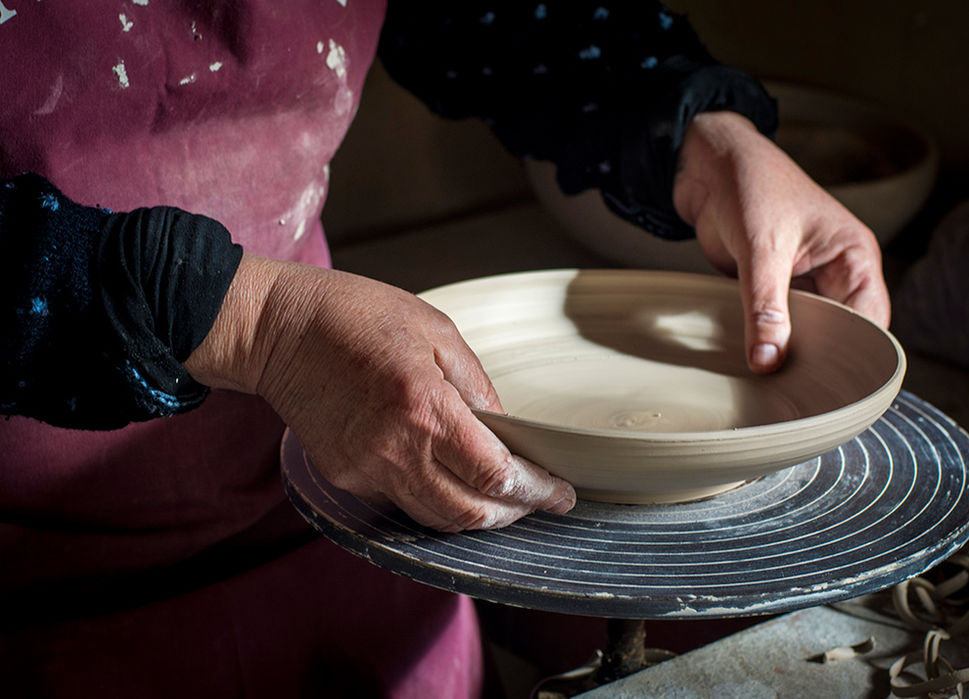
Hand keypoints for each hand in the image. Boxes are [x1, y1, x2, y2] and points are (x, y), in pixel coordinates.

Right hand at [185, 254, 575, 531]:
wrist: (279, 329)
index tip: (560, 494)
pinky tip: (447, 475)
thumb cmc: (355, 316)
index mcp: (426, 408)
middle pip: (469, 513)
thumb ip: (476, 387)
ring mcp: (365, 470)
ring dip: (474, 515)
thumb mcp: (436, 332)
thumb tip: (506, 430)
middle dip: (512, 514)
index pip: (496, 475)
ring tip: (500, 496)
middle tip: (536, 499)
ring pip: (434, 518)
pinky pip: (400, 501)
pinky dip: (432, 496)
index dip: (536, 492)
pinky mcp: (344, 476)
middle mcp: (396, 450)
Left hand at [672, 111, 890, 372]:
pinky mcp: (769, 286)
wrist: (708, 166)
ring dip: (787, 351)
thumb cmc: (750, 185)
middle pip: (838, 331)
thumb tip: (768, 360)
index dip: (853, 352)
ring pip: (804, 330)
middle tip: (794, 391)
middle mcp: (834, 272)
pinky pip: (773, 322)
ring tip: (772, 381)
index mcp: (853, 256)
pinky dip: (764, 339)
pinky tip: (750, 359)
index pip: (870, 319)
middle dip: (817, 358)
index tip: (827, 385)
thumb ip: (765, 307)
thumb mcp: (761, 249)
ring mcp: (800, 281)